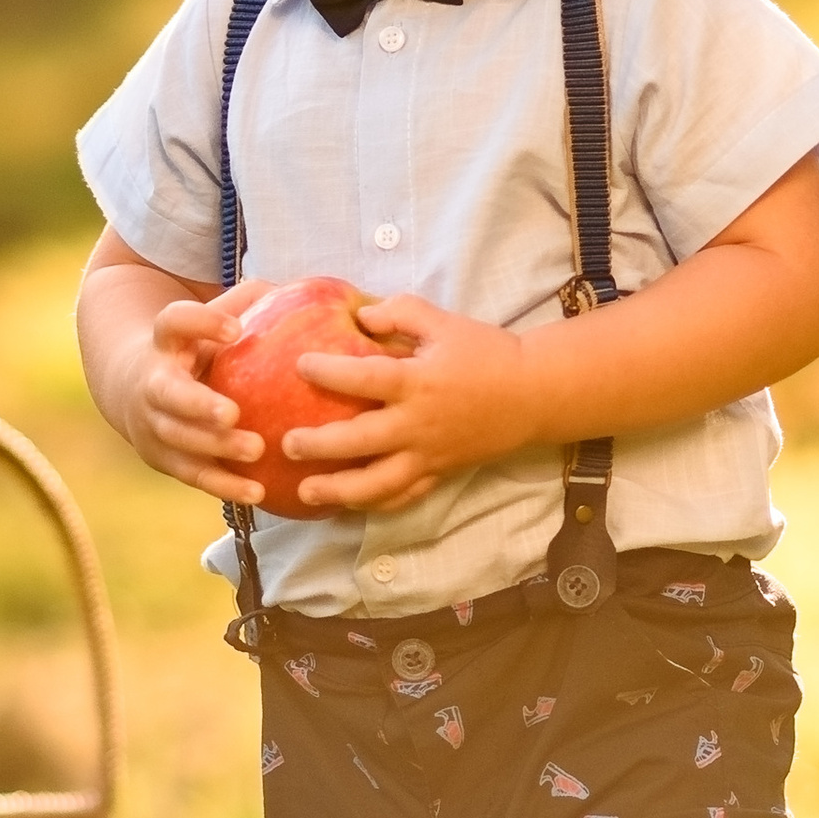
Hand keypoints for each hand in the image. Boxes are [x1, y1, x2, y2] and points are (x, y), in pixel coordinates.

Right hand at [116, 284, 269, 504]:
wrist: (134, 389)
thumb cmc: (193, 349)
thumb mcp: (207, 323)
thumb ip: (244, 305)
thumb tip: (294, 289)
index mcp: (165, 341)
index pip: (173, 323)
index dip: (201, 323)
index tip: (235, 329)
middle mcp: (152, 383)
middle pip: (168, 395)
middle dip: (197, 405)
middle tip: (233, 413)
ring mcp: (153, 424)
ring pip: (179, 439)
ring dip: (215, 447)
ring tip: (256, 450)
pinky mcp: (163, 458)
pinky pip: (192, 475)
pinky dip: (223, 485)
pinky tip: (259, 492)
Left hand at [287, 295, 537, 512]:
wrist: (532, 394)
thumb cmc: (487, 353)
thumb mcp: (444, 322)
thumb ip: (401, 313)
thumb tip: (361, 315)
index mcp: (418, 382)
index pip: (365, 378)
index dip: (329, 372)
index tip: (299, 365)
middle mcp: (418, 424)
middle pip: (361, 441)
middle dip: (319, 446)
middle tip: (286, 444)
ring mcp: (428, 455)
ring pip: (378, 484)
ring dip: (339, 491)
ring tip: (305, 492)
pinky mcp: (438, 473)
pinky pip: (403, 497)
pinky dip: (374, 504)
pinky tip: (347, 504)